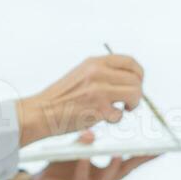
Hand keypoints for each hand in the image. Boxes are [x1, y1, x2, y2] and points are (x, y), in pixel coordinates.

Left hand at [6, 131, 156, 179]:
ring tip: (119, 153)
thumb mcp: (75, 151)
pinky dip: (82, 166)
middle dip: (140, 162)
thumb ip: (85, 143)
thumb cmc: (60, 167)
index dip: (147, 156)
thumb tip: (93, 131)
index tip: (163, 146)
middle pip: (126, 172)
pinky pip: (80, 179)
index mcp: (107, 172)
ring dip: (112, 166)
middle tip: (152, 150)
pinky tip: (83, 155)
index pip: (131, 162)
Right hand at [17, 54, 144, 144]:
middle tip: (129, 101)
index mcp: (94, 63)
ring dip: (132, 104)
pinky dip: (115, 118)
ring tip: (121, 109)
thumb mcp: (81, 74)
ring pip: (134, 94)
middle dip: (137, 92)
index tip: (138, 82)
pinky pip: (120, 113)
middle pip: (135, 79)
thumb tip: (127, 79)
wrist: (41, 111)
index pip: (129, 62)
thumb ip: (102, 73)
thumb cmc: (59, 98)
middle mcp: (98, 73)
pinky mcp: (98, 109)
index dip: (139, 73)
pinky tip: (104, 117)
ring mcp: (99, 91)